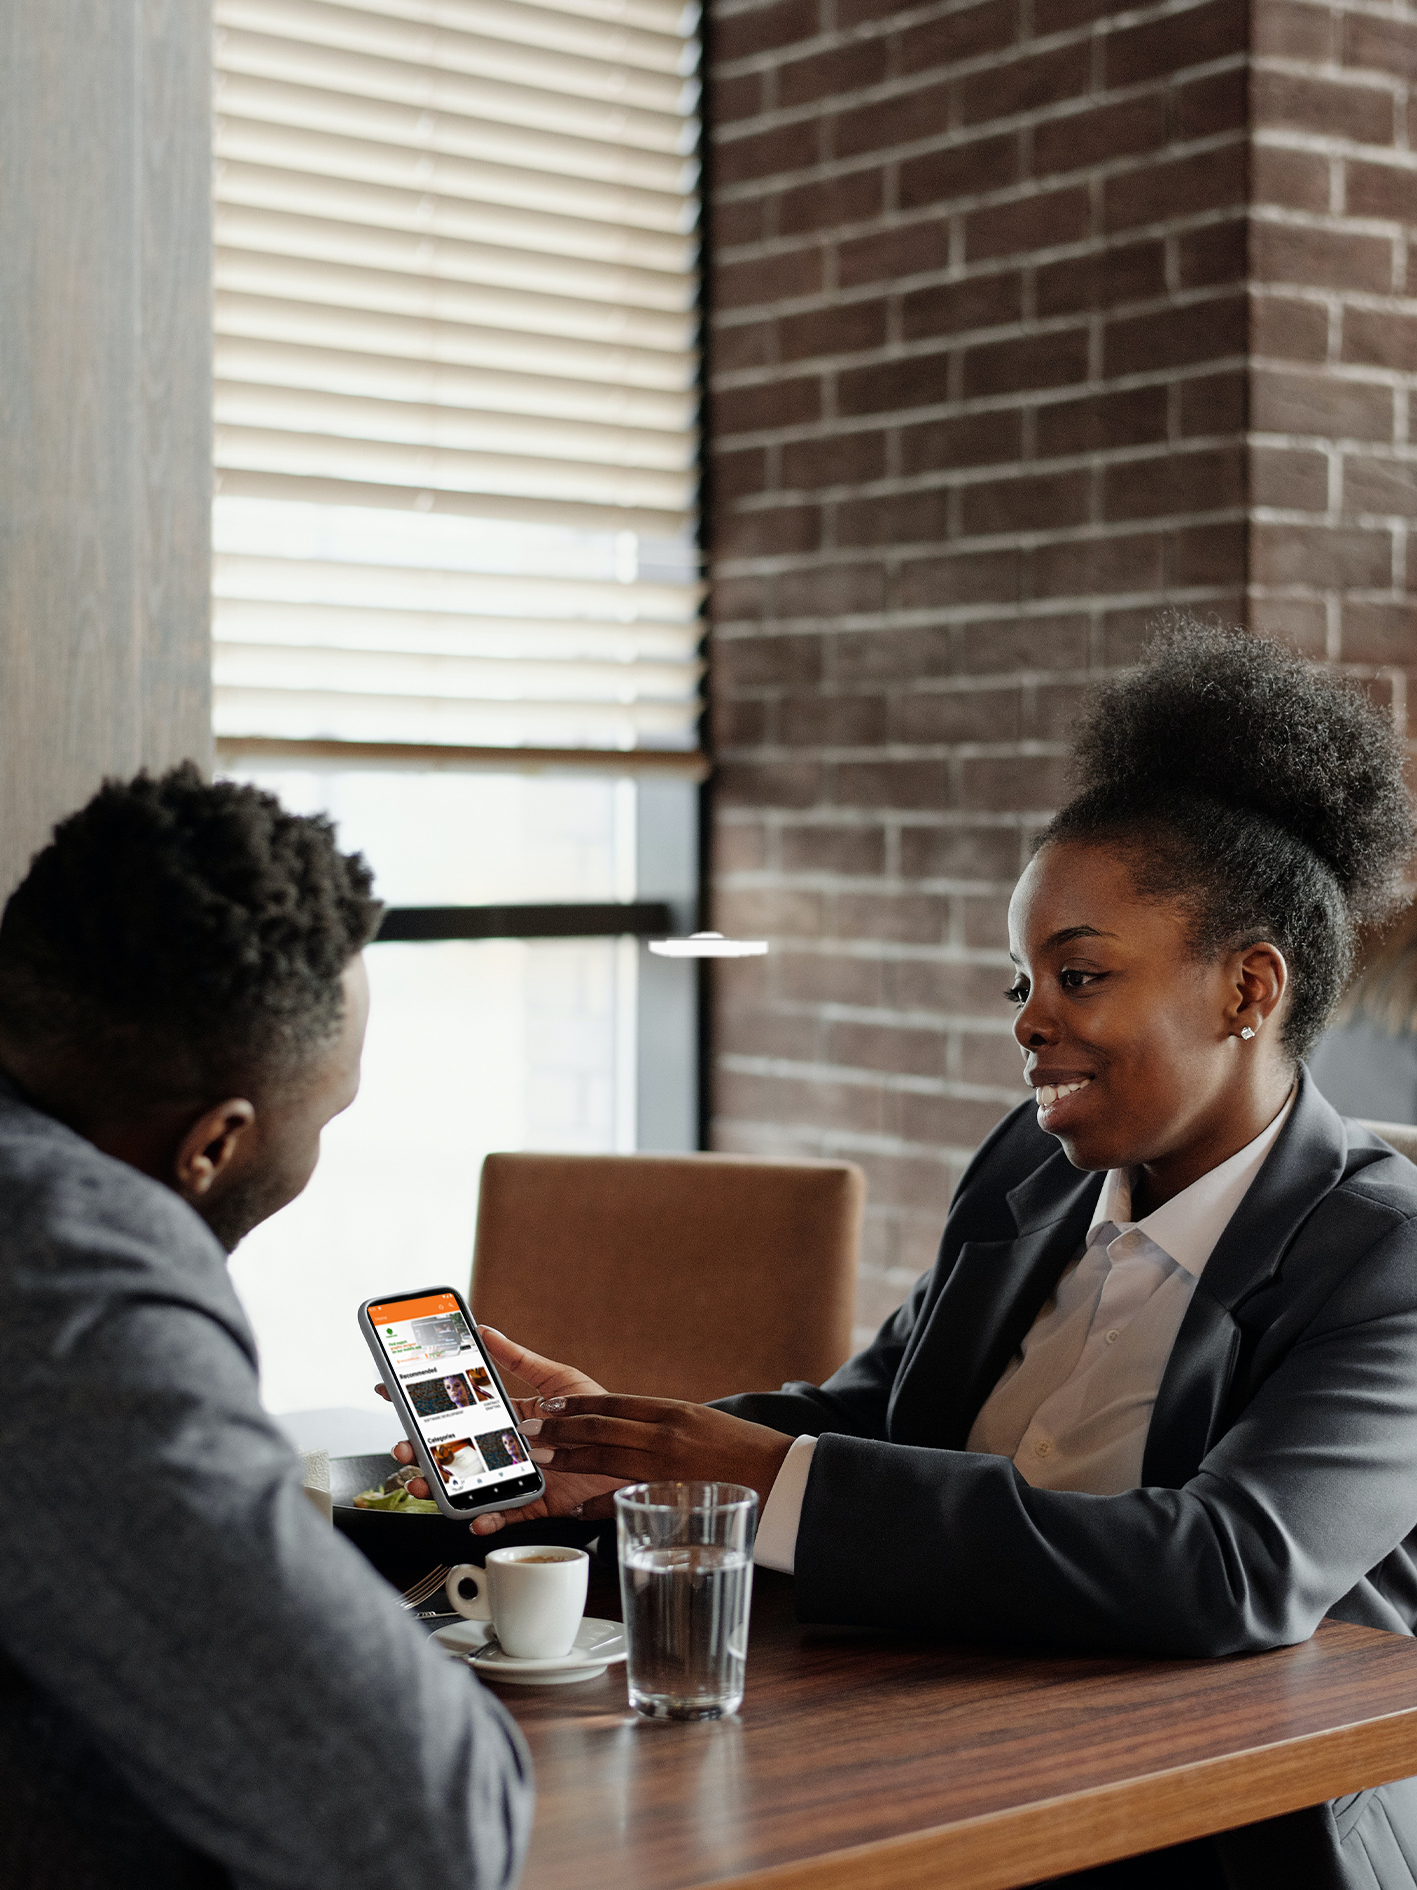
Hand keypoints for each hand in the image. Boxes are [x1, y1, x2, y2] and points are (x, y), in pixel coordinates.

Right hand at [377, 1328, 628, 1534]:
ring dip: (442, 1486)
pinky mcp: (537, 1501)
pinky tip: (474, 1517)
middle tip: (401, 1446)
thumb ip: (519, 1358)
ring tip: (424, 1482)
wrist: (633, 1450)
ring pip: (470, 1484)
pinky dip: (488, 1518)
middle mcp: (508, 1449)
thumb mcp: (558, 1379)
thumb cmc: (600, 1414)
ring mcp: (519, 1476)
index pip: (458, 1409)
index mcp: (509, 1418)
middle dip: (421, 1451)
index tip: (390, 1391)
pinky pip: (507, 1513)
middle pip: (454, 1451)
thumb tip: (486, 1329)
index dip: (422, 1403)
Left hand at [531, 1396, 793, 1502]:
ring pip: (604, 1455)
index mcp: (672, 1411)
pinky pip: (624, 1496)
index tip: (548, 1404)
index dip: (576, 1405)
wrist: (780, 1475)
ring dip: (567, 1457)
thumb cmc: (743, 1451)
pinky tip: (576, 1508)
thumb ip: (668, 1427)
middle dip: (559, 1429)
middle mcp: (664, 1432)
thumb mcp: (703, 1425)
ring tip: (539, 1459)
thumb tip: (635, 1432)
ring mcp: (665, 1464)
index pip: (613, 1403)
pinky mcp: (670, 1493)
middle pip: (600, 1426)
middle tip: (527, 1430)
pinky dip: (596, 1503)